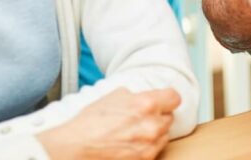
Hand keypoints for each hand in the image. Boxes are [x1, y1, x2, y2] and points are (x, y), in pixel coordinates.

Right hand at [37, 87, 179, 159]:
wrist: (76, 147)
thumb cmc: (91, 120)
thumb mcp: (115, 96)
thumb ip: (136, 96)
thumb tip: (146, 97)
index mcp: (146, 104)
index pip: (175, 97)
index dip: (167, 98)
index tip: (163, 101)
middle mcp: (152, 125)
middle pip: (169, 117)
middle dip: (158, 116)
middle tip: (142, 117)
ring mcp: (149, 145)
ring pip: (164, 135)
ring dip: (155, 132)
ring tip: (135, 132)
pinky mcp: (144, 159)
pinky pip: (156, 150)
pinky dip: (148, 146)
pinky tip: (132, 143)